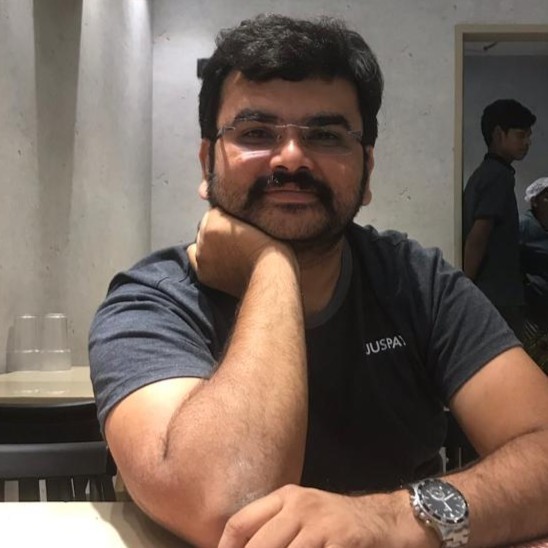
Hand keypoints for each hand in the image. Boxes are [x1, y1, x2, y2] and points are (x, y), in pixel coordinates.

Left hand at [187, 208, 295, 296]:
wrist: (270, 278)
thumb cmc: (272, 249)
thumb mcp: (261, 219)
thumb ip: (242, 212)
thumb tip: (238, 211)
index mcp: (215, 218)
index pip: (216, 208)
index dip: (229, 214)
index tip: (240, 222)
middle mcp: (203, 236)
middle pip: (206, 224)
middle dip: (218, 228)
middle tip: (237, 237)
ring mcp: (201, 256)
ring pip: (200, 242)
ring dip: (211, 244)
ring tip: (229, 251)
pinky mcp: (203, 274)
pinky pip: (197, 261)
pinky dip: (207, 260)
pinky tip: (221, 263)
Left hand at [217, 484, 419, 547]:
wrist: (384, 519)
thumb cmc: (335, 521)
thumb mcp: (302, 512)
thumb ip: (275, 527)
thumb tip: (239, 546)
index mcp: (285, 497)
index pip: (241, 521)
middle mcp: (300, 506)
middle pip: (258, 544)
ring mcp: (322, 525)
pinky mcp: (342, 541)